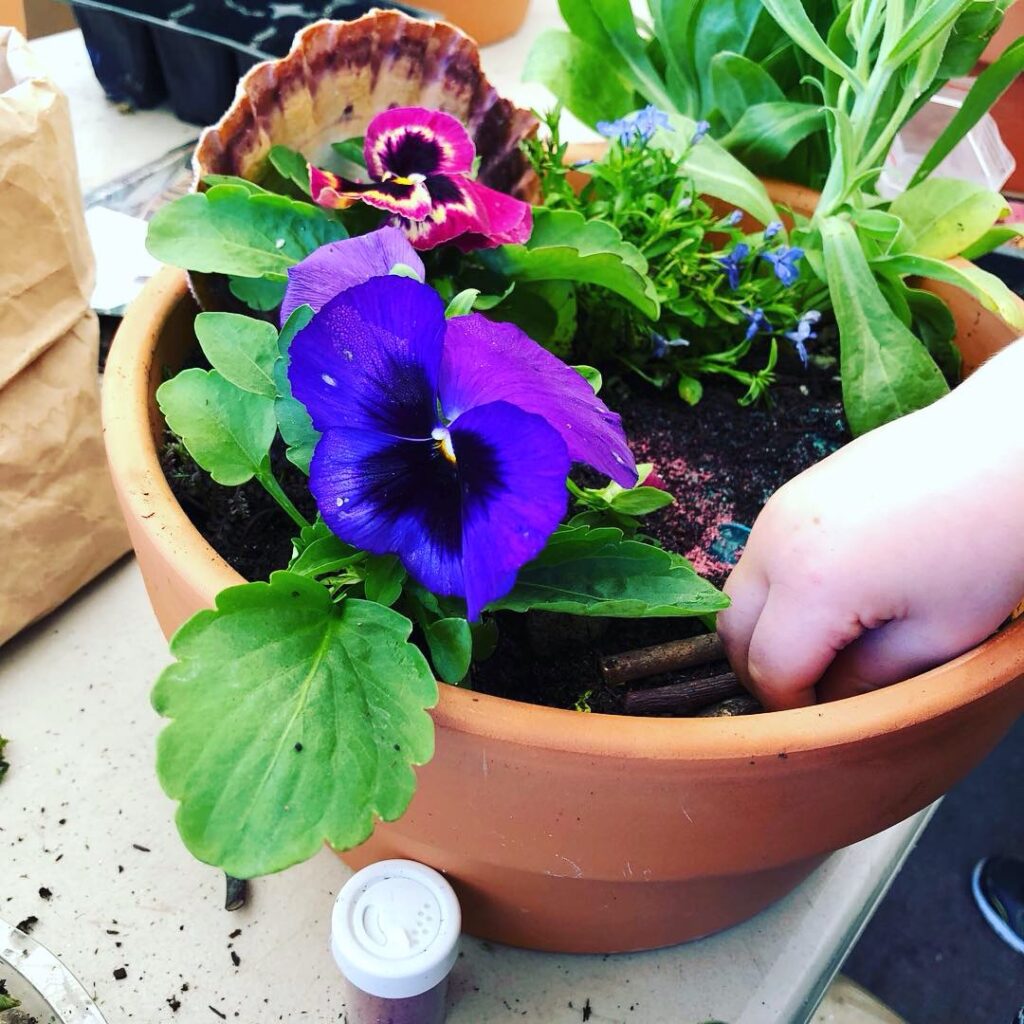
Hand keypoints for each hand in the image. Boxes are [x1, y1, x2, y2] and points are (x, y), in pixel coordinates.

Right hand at [718, 339, 1023, 710]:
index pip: (770, 669)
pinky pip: (760, 557)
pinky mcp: (790, 493)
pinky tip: (832, 595)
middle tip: (816, 690)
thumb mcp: (940, 635)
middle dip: (763, 671)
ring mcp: (776, 512)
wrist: (1006, 445)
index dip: (793, 707)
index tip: (828, 719)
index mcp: (810, 585)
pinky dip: (776, 590)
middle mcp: (775, 544)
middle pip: (732, 632)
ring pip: (738, 593)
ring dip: (766, 628)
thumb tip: (833, 698)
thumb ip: (871, 679)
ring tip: (826, 643)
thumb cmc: (987, 539)